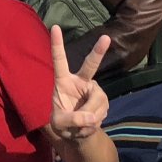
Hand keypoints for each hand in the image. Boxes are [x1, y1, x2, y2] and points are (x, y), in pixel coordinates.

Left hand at [47, 27, 109, 141]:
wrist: (78, 134)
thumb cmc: (63, 123)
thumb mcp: (59, 124)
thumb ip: (71, 120)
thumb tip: (90, 117)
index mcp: (63, 80)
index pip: (59, 60)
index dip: (57, 44)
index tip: (55, 27)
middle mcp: (80, 81)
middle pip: (90, 65)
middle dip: (98, 51)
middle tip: (106, 37)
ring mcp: (94, 90)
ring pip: (97, 101)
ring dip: (89, 117)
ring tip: (81, 125)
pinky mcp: (103, 101)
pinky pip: (101, 112)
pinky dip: (94, 123)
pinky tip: (89, 125)